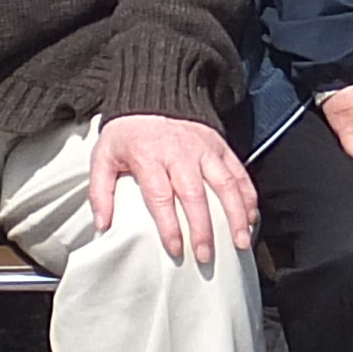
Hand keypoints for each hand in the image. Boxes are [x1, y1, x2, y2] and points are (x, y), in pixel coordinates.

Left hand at [91, 111, 256, 267]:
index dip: (169, 225)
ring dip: (235, 215)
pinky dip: (248, 196)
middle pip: (195, 194)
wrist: (151, 95)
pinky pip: (238, 172)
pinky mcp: (219, 145)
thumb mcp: (103, 157)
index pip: (160, 195)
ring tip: (240, 242)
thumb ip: (100, 192)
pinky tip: (251, 219)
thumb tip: (103, 225)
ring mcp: (203, 148)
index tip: (175, 249)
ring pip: (224, 183)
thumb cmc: (127, 136)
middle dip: (203, 228)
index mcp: (148, 155)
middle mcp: (179, 151)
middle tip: (205, 256)